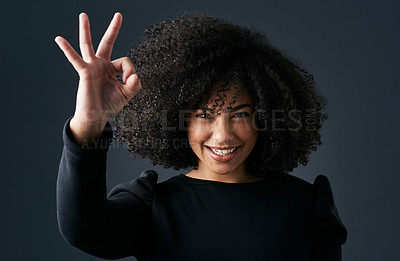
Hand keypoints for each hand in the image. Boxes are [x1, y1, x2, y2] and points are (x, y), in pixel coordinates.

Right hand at [55, 12, 140, 144]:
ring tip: (84, 15)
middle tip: (118, 15)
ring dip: (86, 30)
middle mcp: (101, 65)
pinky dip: (67, 49)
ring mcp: (92, 67)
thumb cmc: (109, 105)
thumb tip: (134, 75)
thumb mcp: (126, 94)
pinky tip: (59, 39)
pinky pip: (75, 59)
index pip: (125, 61)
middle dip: (113, 29)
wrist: (96, 116)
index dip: (129, 71)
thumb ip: (134, 85)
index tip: (129, 81)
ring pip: (88, 45)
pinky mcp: (84, 73)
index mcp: (112, 69)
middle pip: (107, 42)